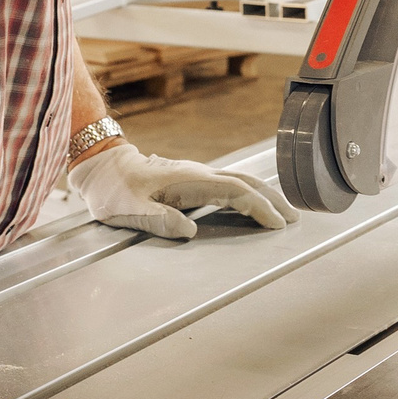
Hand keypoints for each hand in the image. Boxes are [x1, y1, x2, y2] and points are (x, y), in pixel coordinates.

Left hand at [70, 142, 293, 239]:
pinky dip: (249, 194)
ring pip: (240, 180)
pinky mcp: (193, 179)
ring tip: (284, 212)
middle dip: (272, 199)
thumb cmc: (114, 191)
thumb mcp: (130, 210)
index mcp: (189, 180)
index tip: (277, 224)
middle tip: (295, 218)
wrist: (102, 167)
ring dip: (264, 194)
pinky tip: (253, 204)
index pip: (235, 191)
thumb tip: (190, 231)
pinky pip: (229, 184)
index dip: (259, 207)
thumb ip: (159, 220)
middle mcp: (198, 173)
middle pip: (246, 182)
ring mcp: (197, 174)